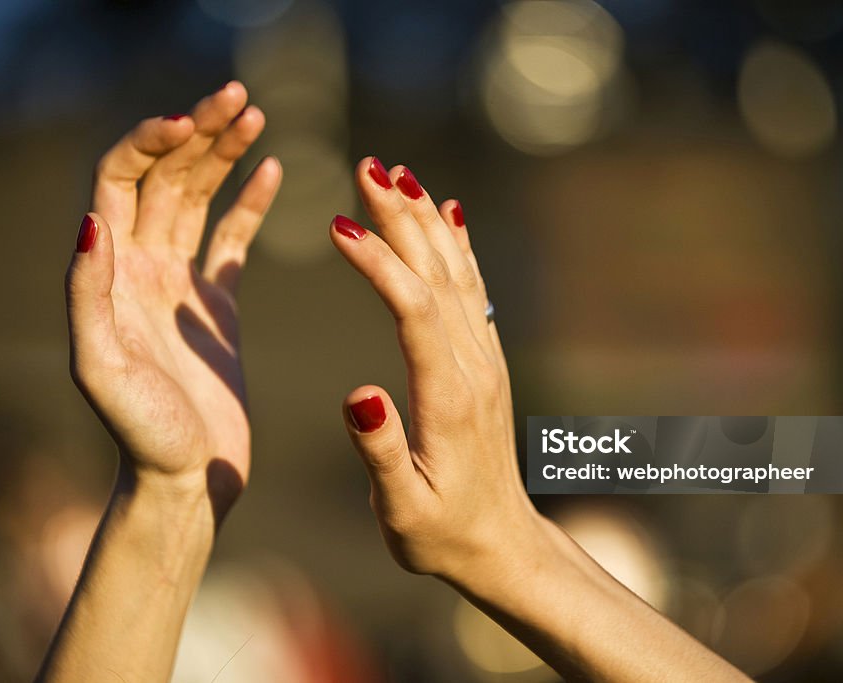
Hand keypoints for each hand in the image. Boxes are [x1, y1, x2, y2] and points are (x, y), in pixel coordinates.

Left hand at [65, 82, 280, 516]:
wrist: (189, 479)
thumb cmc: (144, 434)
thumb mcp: (103, 368)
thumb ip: (90, 293)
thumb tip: (91, 219)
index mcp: (112, 274)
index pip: (121, 180)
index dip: (152, 142)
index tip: (194, 122)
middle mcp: (140, 268)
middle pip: (164, 177)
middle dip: (198, 131)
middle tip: (238, 97)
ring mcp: (179, 283)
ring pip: (199, 198)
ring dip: (223, 155)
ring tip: (255, 115)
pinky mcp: (216, 305)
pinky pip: (232, 239)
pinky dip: (250, 202)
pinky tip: (271, 169)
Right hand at [330, 158, 541, 579]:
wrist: (503, 545)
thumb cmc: (442, 534)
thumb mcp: (403, 511)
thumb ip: (380, 453)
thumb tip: (357, 392)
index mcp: (448, 397)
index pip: (412, 310)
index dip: (378, 263)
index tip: (339, 223)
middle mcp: (473, 367)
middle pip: (437, 275)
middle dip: (401, 218)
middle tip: (368, 167)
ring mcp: (485, 360)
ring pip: (456, 274)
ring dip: (426, 220)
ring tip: (397, 175)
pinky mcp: (486, 362)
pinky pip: (472, 290)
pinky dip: (457, 246)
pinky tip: (448, 214)